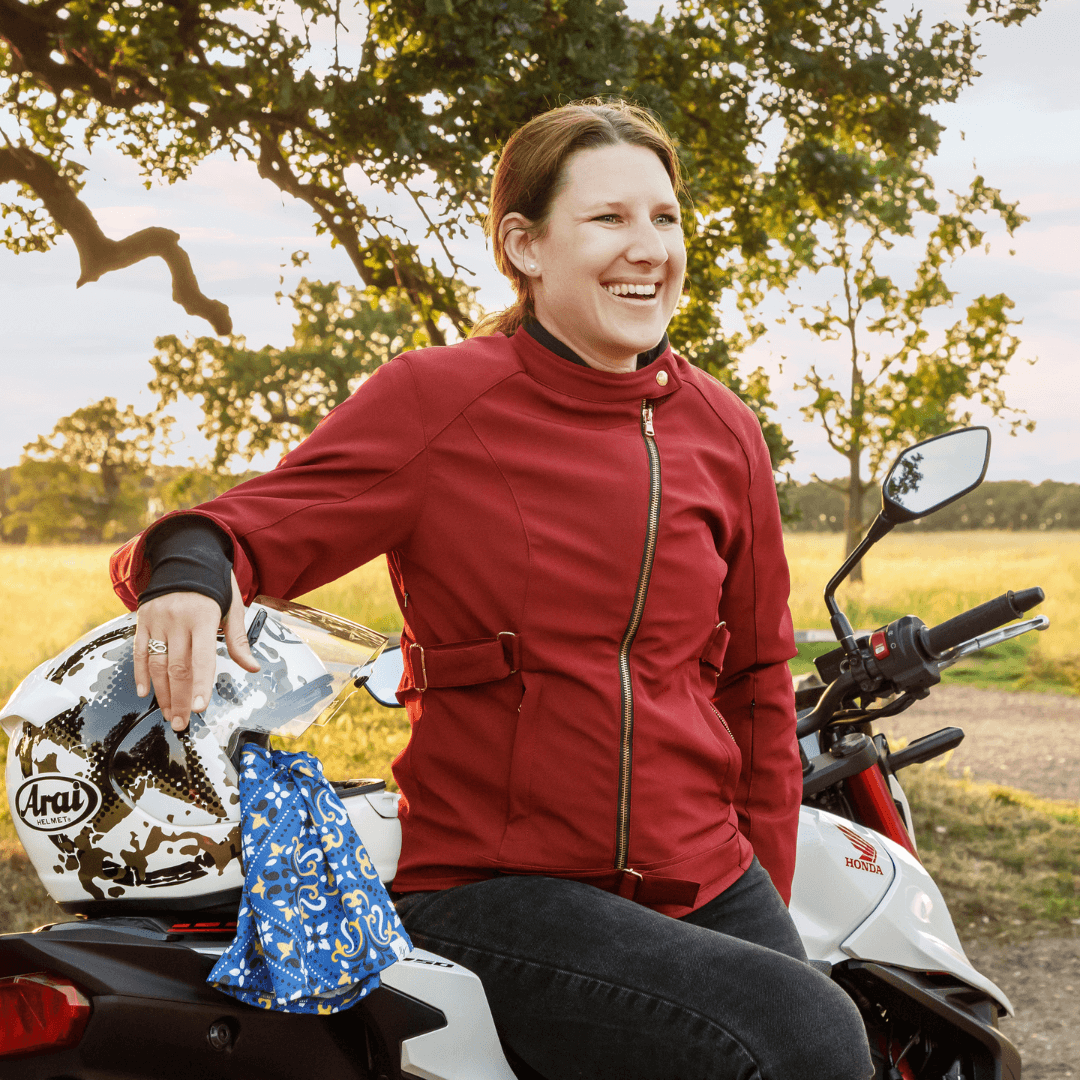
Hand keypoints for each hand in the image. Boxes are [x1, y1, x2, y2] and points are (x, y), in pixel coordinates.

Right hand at [134, 571, 260, 731]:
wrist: (185, 556)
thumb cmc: (214, 584)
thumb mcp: (233, 606)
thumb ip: (238, 640)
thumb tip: (252, 667)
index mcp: (204, 617)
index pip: (202, 658)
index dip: (201, 685)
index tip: (200, 709)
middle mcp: (178, 620)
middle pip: (177, 668)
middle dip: (180, 699)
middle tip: (182, 723)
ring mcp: (157, 620)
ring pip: (157, 664)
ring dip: (162, 693)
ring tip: (169, 714)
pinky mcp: (143, 620)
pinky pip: (139, 651)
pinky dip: (140, 673)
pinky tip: (144, 692)